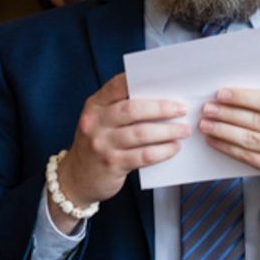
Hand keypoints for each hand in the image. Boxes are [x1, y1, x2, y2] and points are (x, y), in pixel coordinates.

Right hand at [51, 73, 188, 231]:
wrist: (76, 179)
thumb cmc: (97, 145)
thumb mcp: (100, 122)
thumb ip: (121, 109)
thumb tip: (161, 100)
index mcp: (94, 106)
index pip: (117, 86)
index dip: (140, 81)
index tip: (163, 81)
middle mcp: (95, 123)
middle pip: (133, 109)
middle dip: (162, 108)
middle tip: (181, 109)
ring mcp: (102, 144)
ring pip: (141, 133)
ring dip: (167, 131)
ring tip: (183, 130)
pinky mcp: (112, 164)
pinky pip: (144, 155)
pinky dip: (163, 151)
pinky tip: (173, 148)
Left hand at [198, 88, 259, 203]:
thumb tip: (240, 99)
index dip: (242, 96)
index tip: (222, 94)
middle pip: (256, 119)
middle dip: (227, 112)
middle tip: (209, 109)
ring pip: (250, 138)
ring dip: (223, 130)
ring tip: (207, 124)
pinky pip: (249, 157)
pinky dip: (229, 148)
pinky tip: (216, 142)